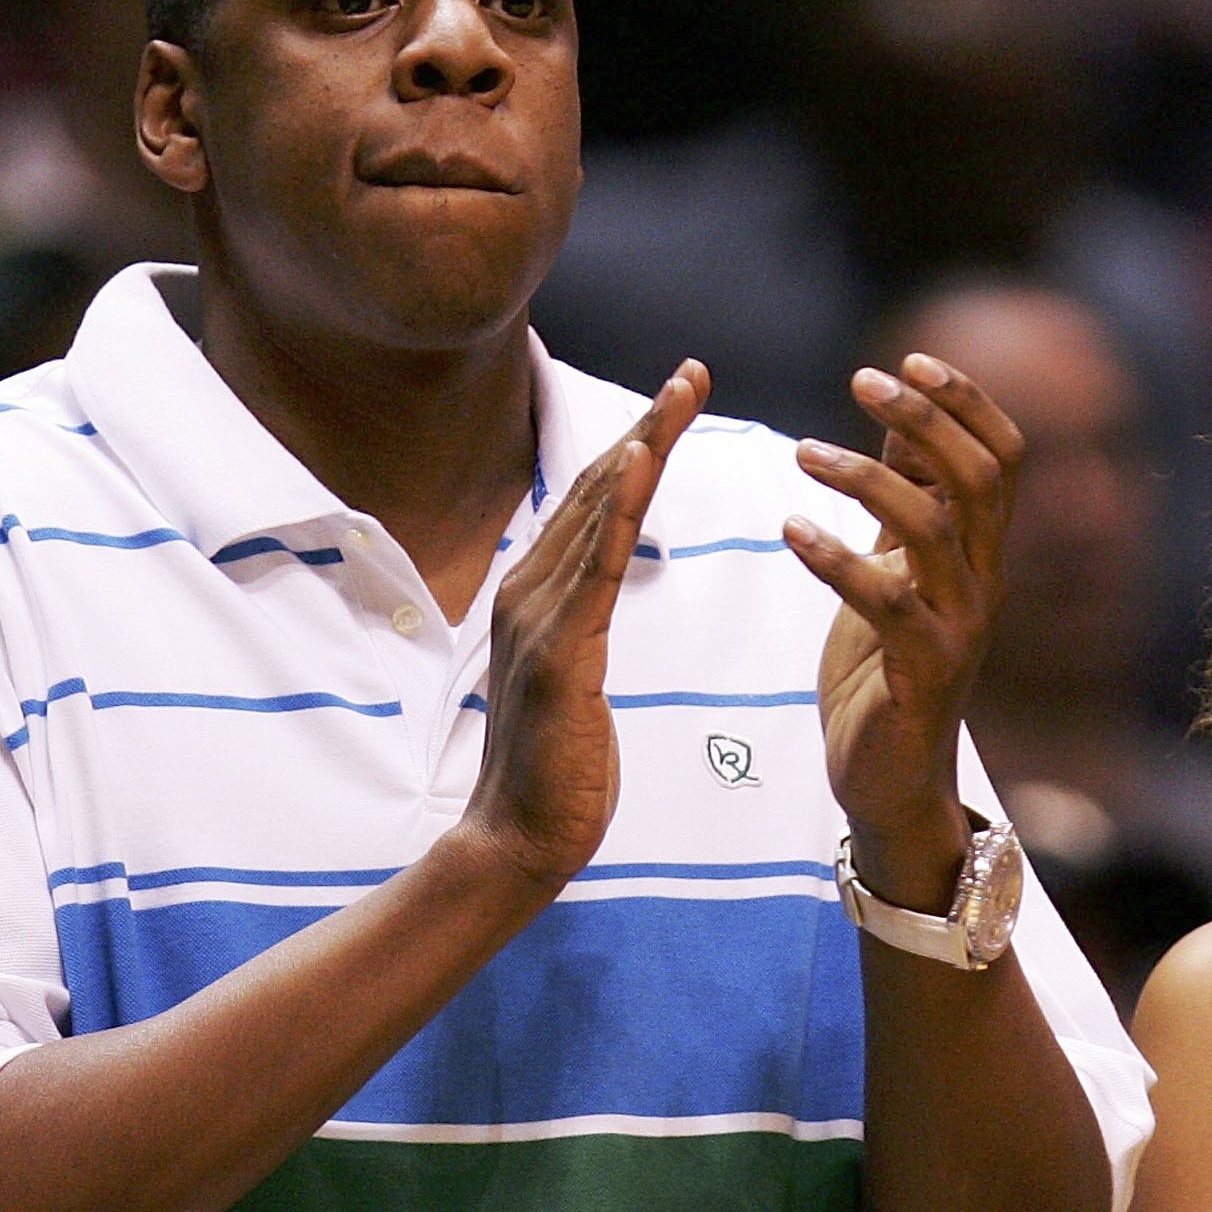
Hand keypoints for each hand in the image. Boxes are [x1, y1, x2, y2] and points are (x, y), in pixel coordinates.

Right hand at [461, 362, 705, 886]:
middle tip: (692, 371)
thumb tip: (592, 595)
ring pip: (596, 512)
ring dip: (642, 447)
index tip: (676, 398)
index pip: (591, 505)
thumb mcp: (574, 679)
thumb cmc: (556, 769)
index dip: (634, 446)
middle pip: (594, 489)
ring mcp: (538, 618)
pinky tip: (643, 462)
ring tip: (681, 394)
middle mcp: (527, 593)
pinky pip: (596, 565)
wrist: (520, 840)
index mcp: (535, 597)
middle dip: (646, 425)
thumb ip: (579, 627)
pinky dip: (619, 508)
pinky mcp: (560, 651)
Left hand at [784, 353, 1022, 907]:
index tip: (905, 360)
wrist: (888, 781)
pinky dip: (836, 558)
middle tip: (861, 382)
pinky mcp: (924, 673)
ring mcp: (960, 628)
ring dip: (867, 477)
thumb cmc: (884, 670)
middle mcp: (985, 583)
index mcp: (980, 552)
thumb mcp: (895, 567)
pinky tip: (790, 529)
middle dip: (926, 418)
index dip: (965, 401)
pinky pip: (889, 602)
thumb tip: (896, 415)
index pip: (1004, 456)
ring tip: (803, 453)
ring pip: (935, 528)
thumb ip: (904, 499)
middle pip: (982, 477)